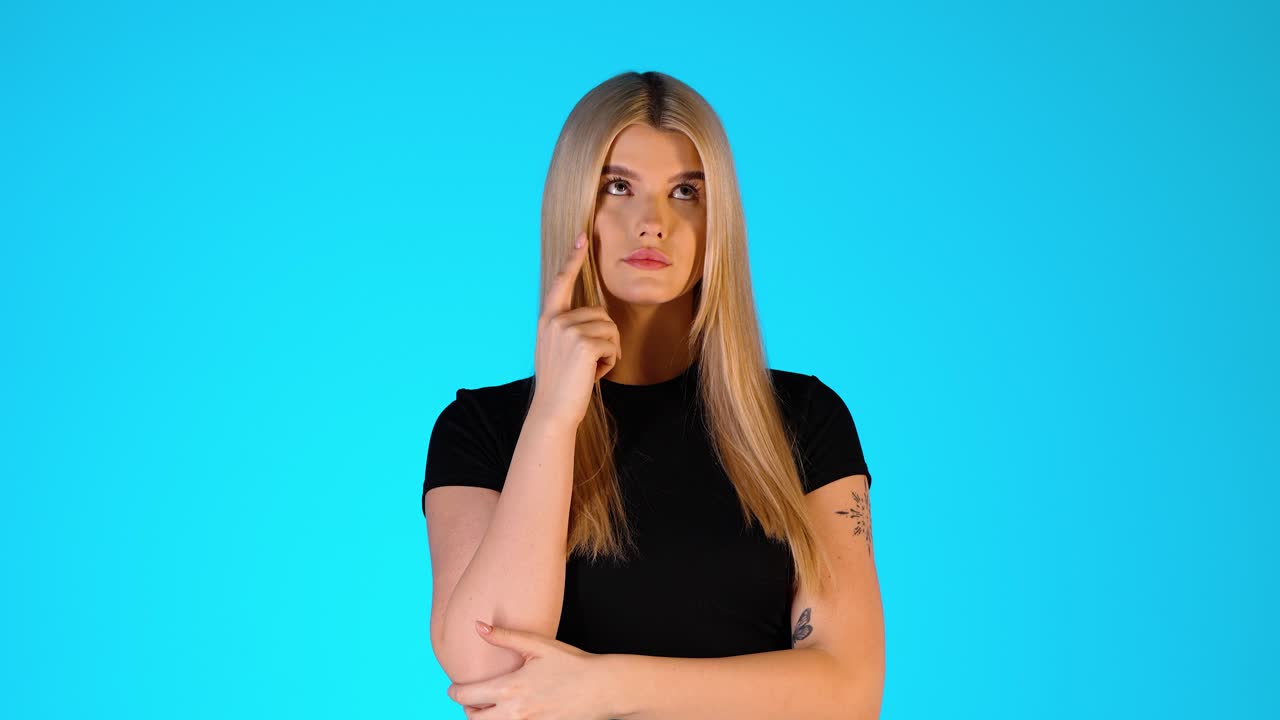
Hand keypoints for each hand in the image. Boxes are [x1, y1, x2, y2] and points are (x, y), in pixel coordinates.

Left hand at [446, 619, 617, 719]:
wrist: (603, 688)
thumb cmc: (573, 664)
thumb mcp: (538, 645)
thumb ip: (505, 636)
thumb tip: (478, 625)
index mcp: (510, 687)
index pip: (465, 696)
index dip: (455, 691)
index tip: (455, 687)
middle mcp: (515, 712)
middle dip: (468, 710)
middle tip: (473, 699)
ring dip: (487, 718)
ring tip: (492, 706)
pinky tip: (513, 712)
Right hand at [529, 230, 621, 428]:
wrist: (553, 410)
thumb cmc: (561, 383)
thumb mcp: (558, 349)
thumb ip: (570, 328)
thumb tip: (597, 316)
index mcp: (547, 319)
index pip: (561, 283)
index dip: (572, 260)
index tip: (582, 237)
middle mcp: (555, 320)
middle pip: (600, 313)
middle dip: (605, 338)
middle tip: (588, 364)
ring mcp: (568, 330)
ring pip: (610, 329)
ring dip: (609, 351)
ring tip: (589, 370)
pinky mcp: (584, 343)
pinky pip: (612, 344)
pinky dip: (610, 362)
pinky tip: (594, 375)